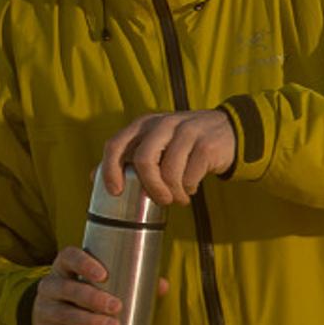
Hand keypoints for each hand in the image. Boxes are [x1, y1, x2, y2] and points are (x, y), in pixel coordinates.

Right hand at [30, 246, 124, 324]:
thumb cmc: (84, 299)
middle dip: (92, 298)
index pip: (69, 257)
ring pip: (63, 313)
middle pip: (67, 288)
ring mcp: (44, 310)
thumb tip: (163, 285)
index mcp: (65, 268)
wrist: (52, 324)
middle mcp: (51, 286)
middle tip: (117, 307)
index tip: (104, 275)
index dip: (84, 263)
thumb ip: (132, 283)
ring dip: (88, 321)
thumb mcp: (100, 287)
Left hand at [101, 108, 238, 204]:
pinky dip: (189, 189)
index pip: (116, 144)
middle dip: (150, 187)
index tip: (114, 191)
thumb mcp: (154, 142)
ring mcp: (187, 132)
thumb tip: (93, 177)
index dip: (110, 170)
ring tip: (179, 198)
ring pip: (169, 172)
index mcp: (144, 124)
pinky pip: (190, 176)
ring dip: (173, 193)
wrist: (230, 130)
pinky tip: (191, 188)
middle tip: (159, 200)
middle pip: (144, 160)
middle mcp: (163, 124)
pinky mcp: (206, 145)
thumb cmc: (184, 142)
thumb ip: (128, 155)